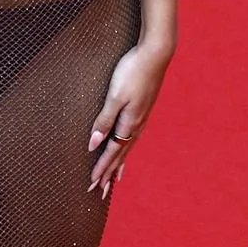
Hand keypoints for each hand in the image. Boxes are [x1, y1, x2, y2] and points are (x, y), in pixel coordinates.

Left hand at [87, 41, 173, 197]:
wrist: (156, 54)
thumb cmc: (132, 71)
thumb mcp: (115, 96)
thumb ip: (104, 120)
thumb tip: (92, 144)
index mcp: (129, 123)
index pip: (112, 152)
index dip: (101, 169)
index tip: (93, 185)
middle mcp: (136, 124)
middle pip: (120, 155)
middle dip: (108, 173)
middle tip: (99, 191)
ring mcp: (141, 117)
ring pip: (126, 147)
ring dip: (117, 164)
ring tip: (112, 179)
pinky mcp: (141, 109)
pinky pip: (132, 136)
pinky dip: (125, 149)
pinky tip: (125, 147)